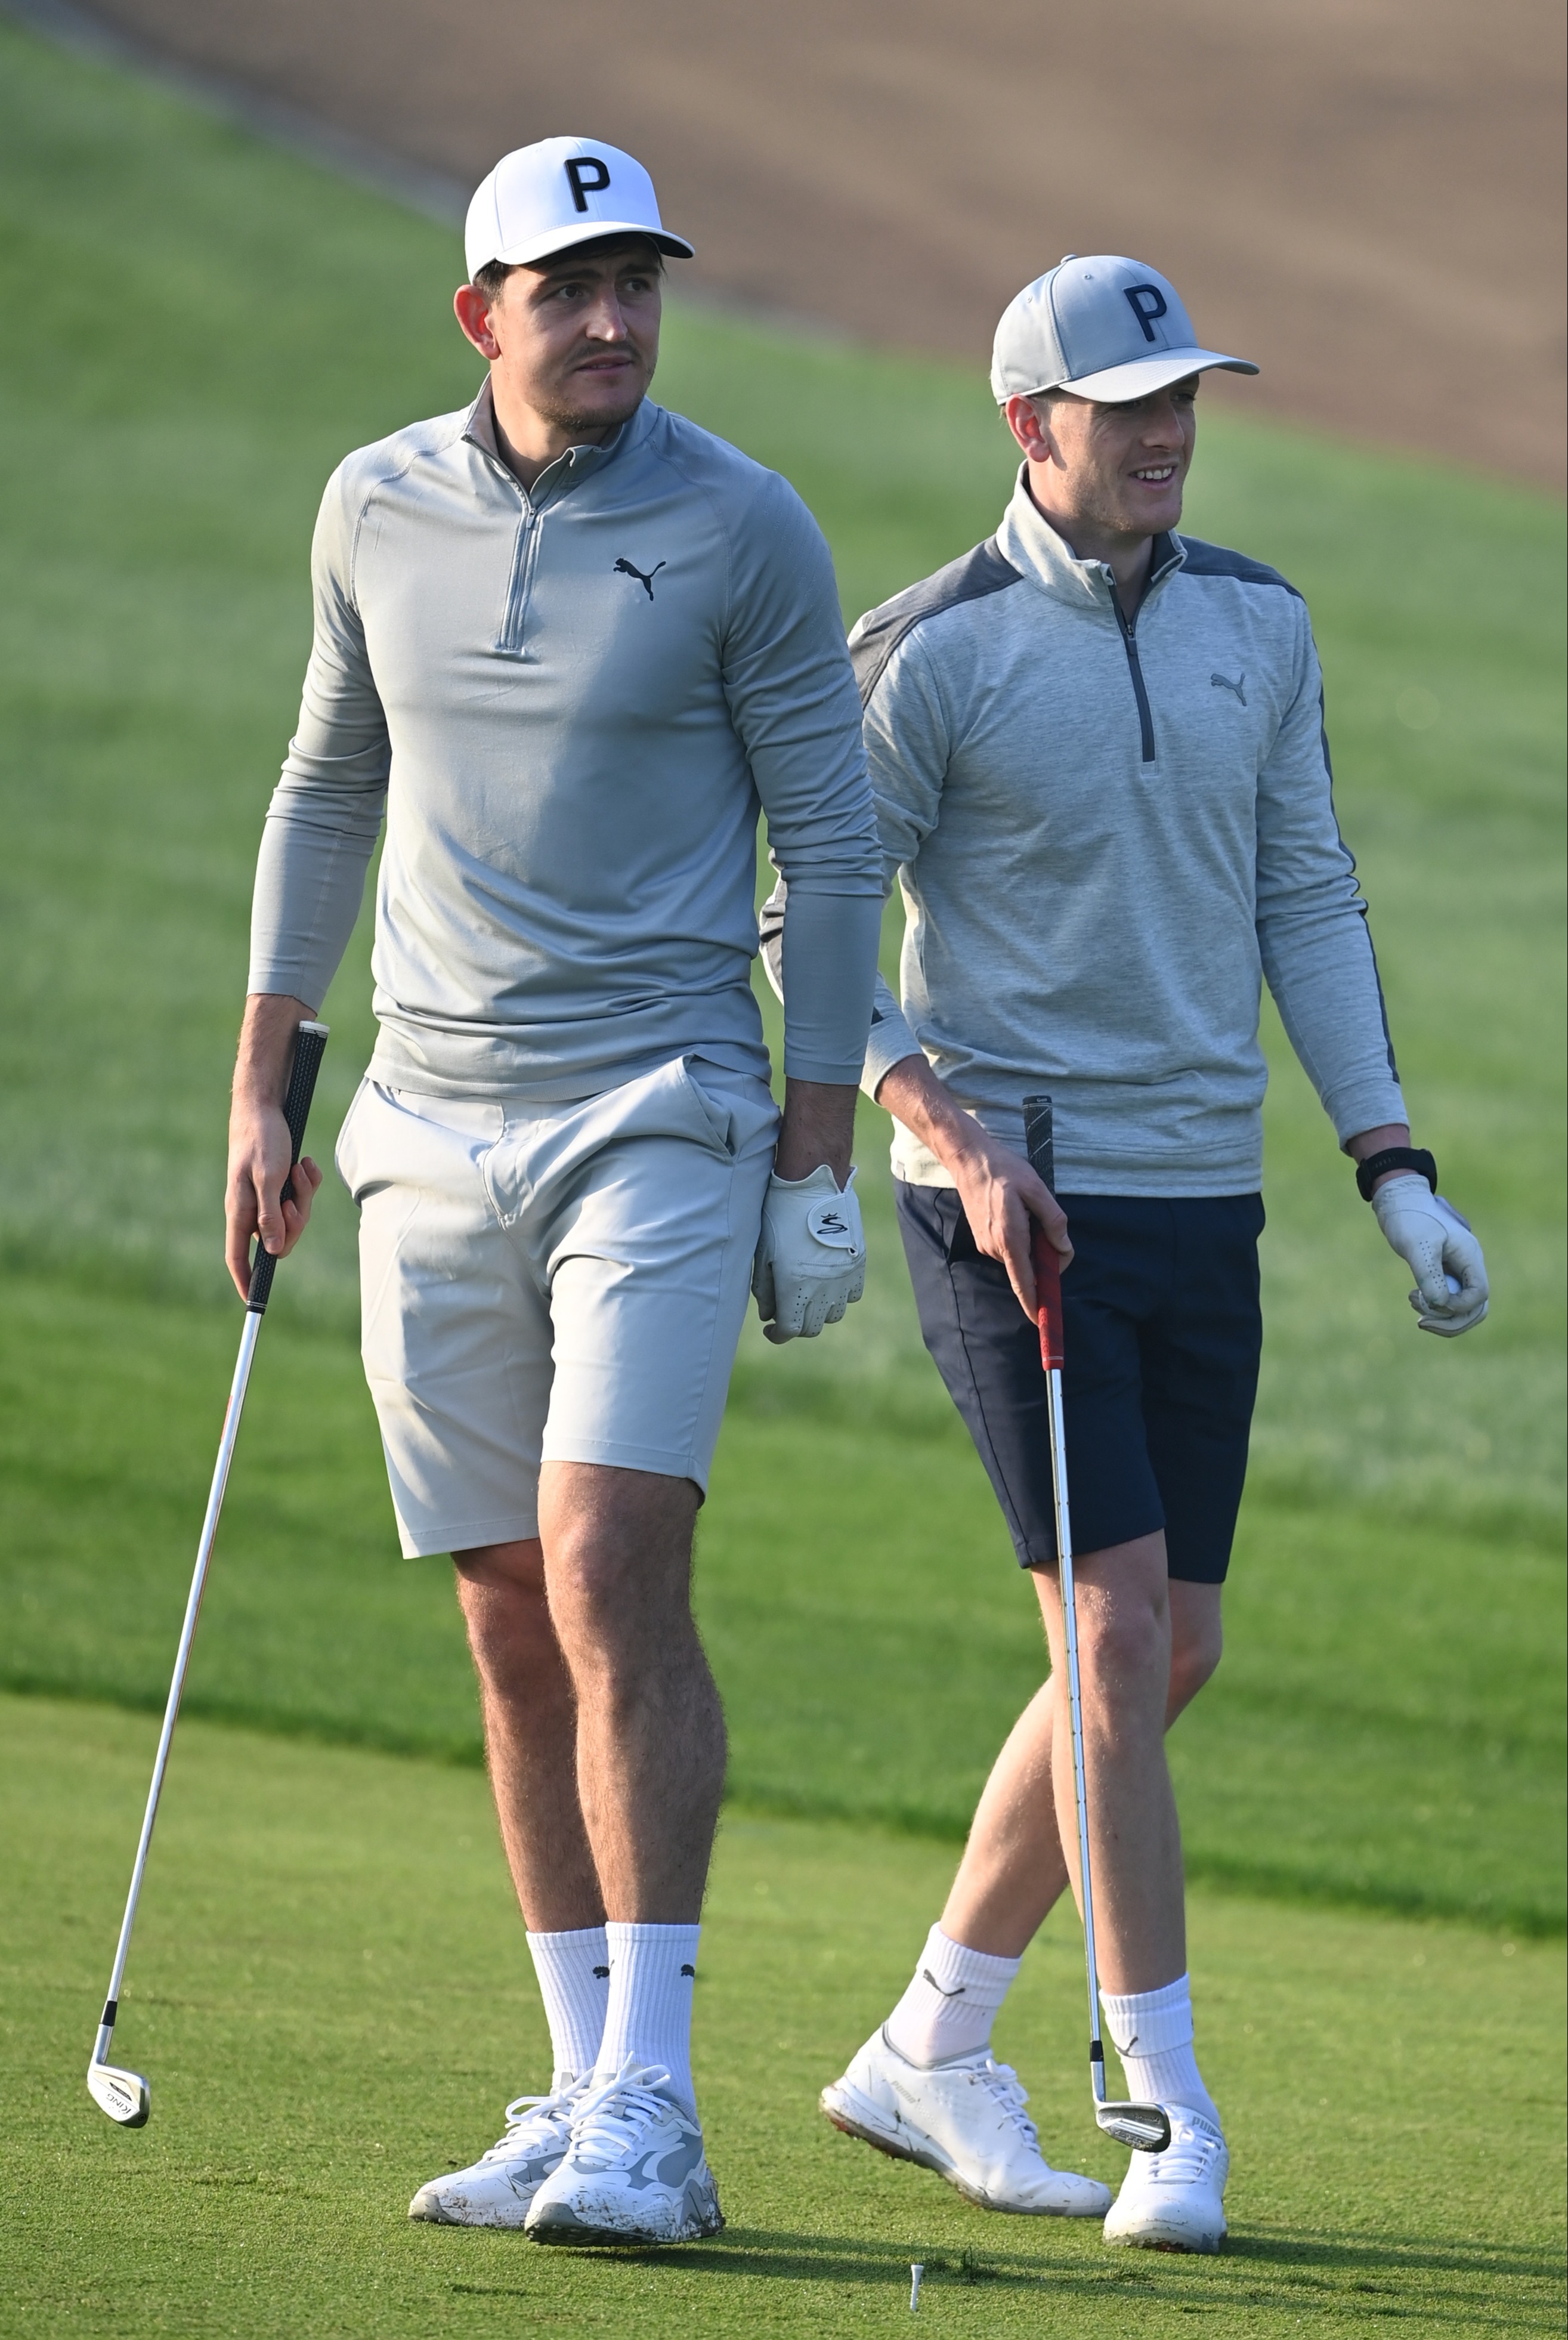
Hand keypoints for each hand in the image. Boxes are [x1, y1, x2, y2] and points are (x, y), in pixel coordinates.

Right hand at [224, 994, 323, 1299]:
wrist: (265, 1103)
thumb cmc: (262, 1137)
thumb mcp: (269, 1176)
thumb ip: (271, 1213)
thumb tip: (272, 1250)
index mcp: (240, 1211)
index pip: (237, 1257)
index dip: (246, 1281)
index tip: (254, 1304)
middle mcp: (250, 1207)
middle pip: (278, 1239)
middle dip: (296, 1222)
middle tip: (298, 1196)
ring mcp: (264, 1196)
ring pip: (293, 1217)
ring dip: (304, 1196)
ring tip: (300, 1170)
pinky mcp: (278, 1183)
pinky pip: (299, 1196)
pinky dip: (307, 1183)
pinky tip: (304, 1164)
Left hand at [752, 1165, 865, 1341]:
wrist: (815, 1184)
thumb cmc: (781, 1214)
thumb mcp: (764, 1251)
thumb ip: (764, 1288)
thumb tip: (768, 1315)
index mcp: (795, 1285)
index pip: (790, 1329)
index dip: (778, 1335)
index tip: (770, 1330)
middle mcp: (823, 1287)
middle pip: (812, 1327)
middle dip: (797, 1326)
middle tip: (786, 1313)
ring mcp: (843, 1276)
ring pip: (834, 1314)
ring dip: (818, 1313)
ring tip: (807, 1297)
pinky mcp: (857, 1263)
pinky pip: (853, 1295)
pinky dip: (840, 1297)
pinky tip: (828, 1284)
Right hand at [874, 1055, 1070, 1319]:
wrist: (969, 1159)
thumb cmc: (1005, 1171)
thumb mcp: (1036, 1189)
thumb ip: (1053, 1220)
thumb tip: (1063, 1248)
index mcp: (1010, 1238)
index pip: (1024, 1282)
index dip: (1034, 1305)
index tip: (1042, 1323)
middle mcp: (995, 1247)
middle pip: (1028, 1270)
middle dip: (1046, 1262)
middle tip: (1054, 1235)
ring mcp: (987, 1245)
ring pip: (1020, 1258)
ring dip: (1034, 1247)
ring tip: (1031, 1214)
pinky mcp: (983, 1239)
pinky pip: (1010, 1250)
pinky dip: (1022, 1242)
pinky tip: (1019, 1215)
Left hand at [1371, 1176, 1487, 1335]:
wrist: (1399, 1200)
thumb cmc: (1409, 1218)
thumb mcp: (1417, 1246)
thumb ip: (1429, 1275)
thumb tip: (1440, 1305)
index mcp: (1470, 1256)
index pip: (1479, 1296)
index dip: (1457, 1307)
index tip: (1428, 1302)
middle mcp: (1469, 1264)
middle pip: (1475, 1307)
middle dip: (1450, 1320)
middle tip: (1421, 1322)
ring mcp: (1459, 1269)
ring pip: (1462, 1306)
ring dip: (1441, 1314)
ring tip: (1413, 1302)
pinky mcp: (1445, 1271)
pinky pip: (1449, 1298)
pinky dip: (1434, 1305)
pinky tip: (1415, 1298)